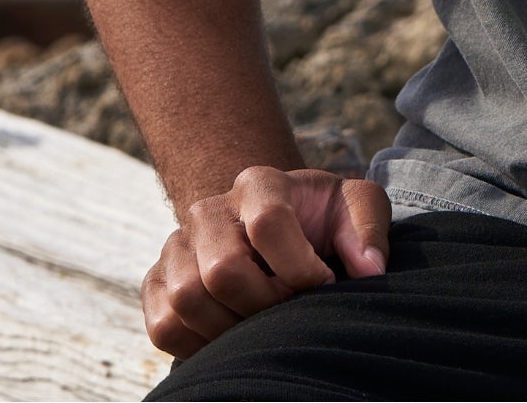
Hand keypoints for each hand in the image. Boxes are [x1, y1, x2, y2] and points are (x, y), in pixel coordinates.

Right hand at [141, 165, 391, 357]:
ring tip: (262, 323)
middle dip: (264, 303)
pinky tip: (230, 337)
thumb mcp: (355, 208)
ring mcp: (177, 245)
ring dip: (231, 327)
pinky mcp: (157, 282)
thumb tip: (370, 269)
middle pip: (222, 270)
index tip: (323, 283)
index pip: (268, 222)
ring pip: (187, 300)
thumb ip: (368, 228)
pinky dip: (198, 343)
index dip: (299, 266)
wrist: (274, 228)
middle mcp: (209, 210)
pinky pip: (164, 326)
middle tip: (289, 309)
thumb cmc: (320, 219)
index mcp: (259, 183)